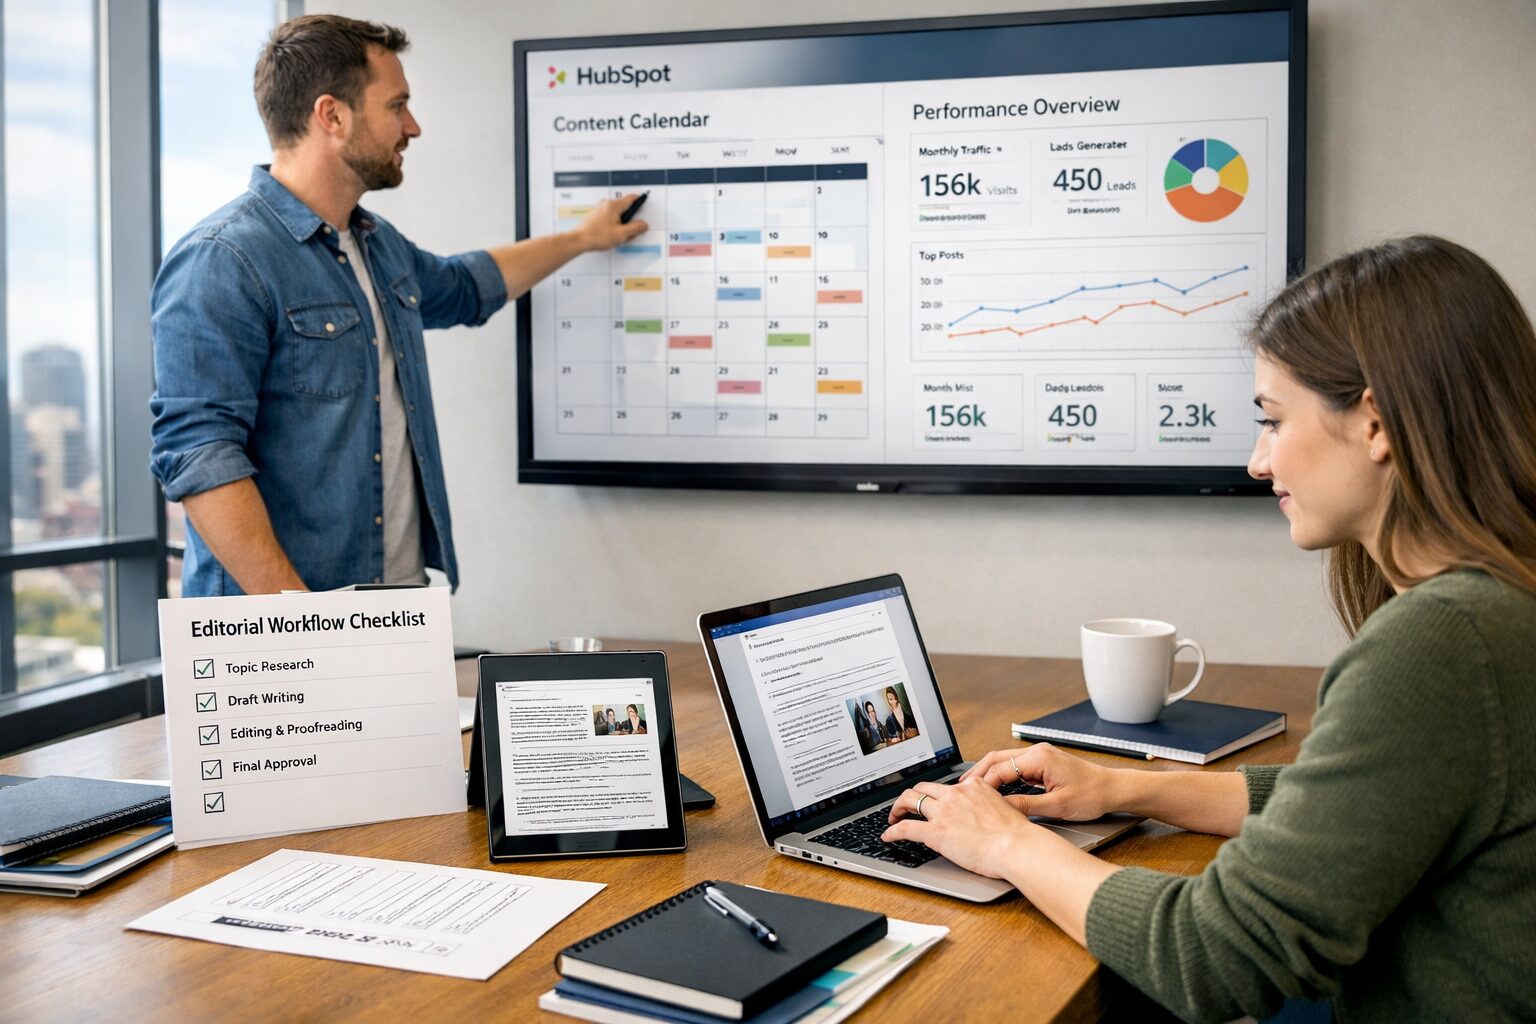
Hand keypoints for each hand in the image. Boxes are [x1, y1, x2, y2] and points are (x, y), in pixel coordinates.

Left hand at [573, 195, 646, 251]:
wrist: (579, 240)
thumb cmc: (597, 236)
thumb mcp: (622, 234)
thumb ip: (635, 228)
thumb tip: (643, 224)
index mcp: (614, 205)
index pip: (631, 199)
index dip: (640, 202)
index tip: (644, 204)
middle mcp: (606, 204)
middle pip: (624, 208)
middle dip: (629, 220)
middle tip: (629, 231)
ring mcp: (600, 209)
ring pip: (616, 214)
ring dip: (620, 224)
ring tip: (617, 236)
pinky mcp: (595, 216)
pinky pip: (609, 218)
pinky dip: (613, 225)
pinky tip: (610, 235)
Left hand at [881, 778, 1035, 878]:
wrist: (1016, 846)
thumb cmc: (1016, 834)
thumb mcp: (1004, 808)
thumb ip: (989, 805)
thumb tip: (986, 813)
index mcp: (973, 787)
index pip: (947, 786)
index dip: (936, 794)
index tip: (933, 800)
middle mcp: (955, 794)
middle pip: (923, 787)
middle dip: (912, 795)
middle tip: (907, 806)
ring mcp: (943, 812)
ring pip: (910, 800)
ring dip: (898, 808)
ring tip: (893, 816)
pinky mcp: (935, 832)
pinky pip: (906, 828)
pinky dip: (893, 831)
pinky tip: (888, 836)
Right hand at [960, 743, 1122, 820]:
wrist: (1113, 789)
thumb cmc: (1092, 796)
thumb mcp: (1057, 806)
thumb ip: (1026, 805)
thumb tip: (1001, 809)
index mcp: (1039, 758)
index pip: (1000, 768)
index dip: (983, 784)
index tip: (969, 797)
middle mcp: (1037, 752)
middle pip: (997, 759)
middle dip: (978, 774)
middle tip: (961, 789)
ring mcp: (1040, 755)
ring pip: (1004, 761)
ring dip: (988, 774)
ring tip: (972, 789)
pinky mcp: (1043, 763)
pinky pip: (1015, 766)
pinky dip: (1001, 775)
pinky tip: (994, 787)